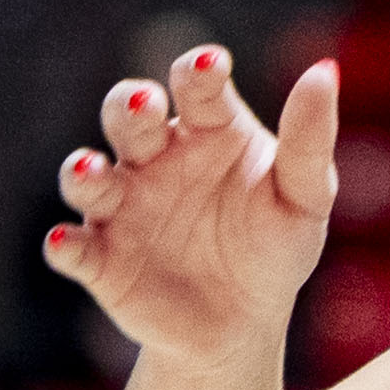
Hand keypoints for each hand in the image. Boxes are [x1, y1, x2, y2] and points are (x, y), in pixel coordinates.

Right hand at [43, 46, 340, 367]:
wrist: (246, 324)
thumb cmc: (276, 246)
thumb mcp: (306, 197)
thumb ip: (310, 138)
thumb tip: (325, 69)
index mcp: (207, 131)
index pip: (198, 89)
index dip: (199, 73)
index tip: (211, 65)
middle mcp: (154, 158)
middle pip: (129, 117)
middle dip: (129, 106)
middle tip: (145, 104)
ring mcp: (120, 206)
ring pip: (87, 175)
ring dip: (84, 170)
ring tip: (93, 168)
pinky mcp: (99, 258)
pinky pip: (72, 247)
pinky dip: (65, 244)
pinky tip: (65, 242)